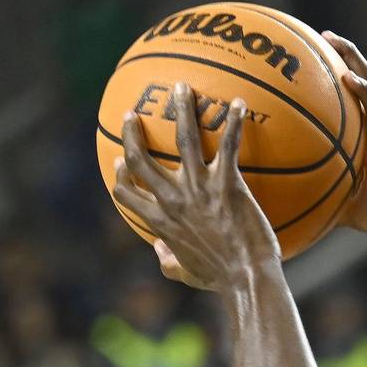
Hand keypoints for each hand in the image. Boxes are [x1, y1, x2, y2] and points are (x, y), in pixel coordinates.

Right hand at [113, 83, 280, 289]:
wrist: (247, 279)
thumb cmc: (221, 279)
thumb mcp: (186, 274)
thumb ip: (168, 261)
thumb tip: (159, 251)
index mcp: (159, 221)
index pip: (125, 192)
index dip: (119, 173)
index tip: (120, 159)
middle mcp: (172, 200)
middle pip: (140, 158)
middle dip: (132, 131)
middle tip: (133, 113)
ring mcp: (199, 189)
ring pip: (182, 138)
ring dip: (181, 108)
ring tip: (182, 87)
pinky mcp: (227, 185)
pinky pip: (229, 145)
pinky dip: (234, 121)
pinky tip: (241, 103)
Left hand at [321, 30, 366, 236]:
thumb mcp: (354, 207)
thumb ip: (329, 201)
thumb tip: (296, 211)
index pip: (350, 102)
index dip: (334, 80)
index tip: (309, 62)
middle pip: (360, 82)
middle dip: (342, 57)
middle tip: (319, 35)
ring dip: (352, 60)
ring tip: (332, 39)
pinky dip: (364, 92)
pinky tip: (349, 78)